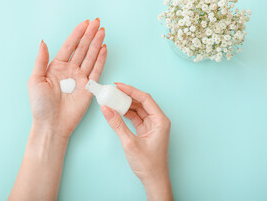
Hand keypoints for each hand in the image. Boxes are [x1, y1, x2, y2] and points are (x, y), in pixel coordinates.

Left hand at [28, 18, 106, 137]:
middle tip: (97, 22)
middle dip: (89, 35)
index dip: (77, 34)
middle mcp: (70, 70)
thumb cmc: (40, 105)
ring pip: (90, 56)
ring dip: (96, 44)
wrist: (51, 124)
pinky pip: (96, 70)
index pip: (69, 46)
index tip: (85, 23)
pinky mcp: (89, 88)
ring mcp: (80, 78)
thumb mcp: (35, 80)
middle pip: (82, 48)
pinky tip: (104, 49)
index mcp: (56, 67)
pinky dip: (101, 60)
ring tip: (102, 31)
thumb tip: (43, 42)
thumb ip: (41, 60)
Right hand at [101, 83, 172, 199]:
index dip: (131, 91)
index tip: (119, 86)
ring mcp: (152, 126)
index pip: (145, 99)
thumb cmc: (148, 164)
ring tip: (112, 100)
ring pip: (138, 109)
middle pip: (142, 102)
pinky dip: (126, 114)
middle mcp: (158, 121)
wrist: (154, 180)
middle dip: (127, 96)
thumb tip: (106, 109)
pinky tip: (117, 111)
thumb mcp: (130, 143)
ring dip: (126, 105)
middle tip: (113, 91)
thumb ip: (117, 125)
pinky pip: (136, 117)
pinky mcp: (146, 131)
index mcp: (160, 121)